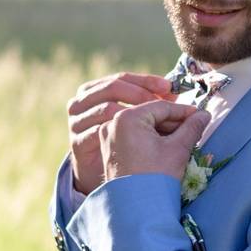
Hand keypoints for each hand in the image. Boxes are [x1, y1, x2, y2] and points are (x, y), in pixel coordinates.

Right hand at [66, 72, 175, 194]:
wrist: (97, 172)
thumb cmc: (120, 142)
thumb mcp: (136, 118)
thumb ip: (150, 102)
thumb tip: (173, 92)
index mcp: (94, 90)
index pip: (121, 78)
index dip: (146, 81)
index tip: (168, 86)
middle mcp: (81, 102)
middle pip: (112, 88)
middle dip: (141, 94)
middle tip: (163, 103)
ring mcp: (77, 122)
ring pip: (106, 108)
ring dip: (133, 113)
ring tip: (155, 121)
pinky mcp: (78, 142)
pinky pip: (99, 132)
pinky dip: (121, 133)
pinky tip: (139, 138)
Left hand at [100, 100, 209, 182]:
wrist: (136, 209)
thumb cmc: (155, 178)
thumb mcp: (178, 149)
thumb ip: (193, 128)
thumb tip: (204, 115)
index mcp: (127, 118)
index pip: (161, 107)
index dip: (184, 111)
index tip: (200, 115)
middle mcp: (113, 124)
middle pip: (151, 115)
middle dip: (174, 123)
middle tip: (195, 129)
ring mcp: (110, 137)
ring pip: (144, 126)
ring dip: (165, 131)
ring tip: (185, 140)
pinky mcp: (111, 150)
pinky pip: (135, 137)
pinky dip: (152, 139)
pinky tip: (169, 147)